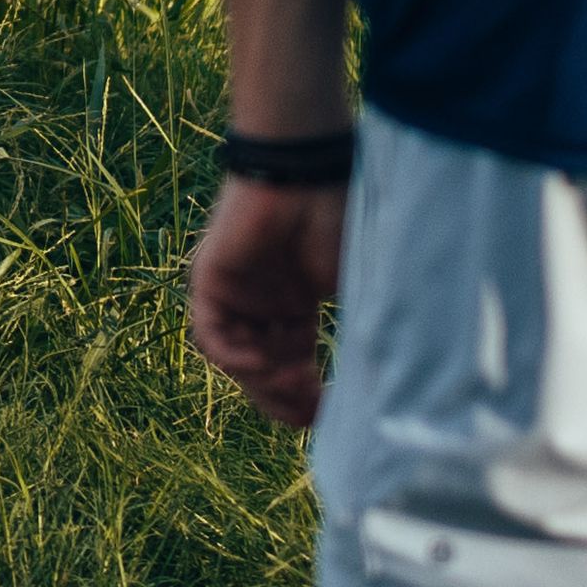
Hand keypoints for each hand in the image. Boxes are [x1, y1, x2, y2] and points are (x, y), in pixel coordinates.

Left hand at [187, 174, 344, 431]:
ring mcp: (235, 293)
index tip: (327, 414)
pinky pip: (211, 333)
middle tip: (310, 414)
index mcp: (295, 304)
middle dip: (285, 397)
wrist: (306, 173)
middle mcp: (262, 303)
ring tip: (295, 387)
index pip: (292, 363)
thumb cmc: (338, 218)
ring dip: (262, 382)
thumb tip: (377, 382)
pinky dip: (234, 355)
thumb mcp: (352, 287)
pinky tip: (263, 364)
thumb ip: (354, 331)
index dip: (305, 394)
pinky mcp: (209, 280)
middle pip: (264, 368)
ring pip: (238, 357)